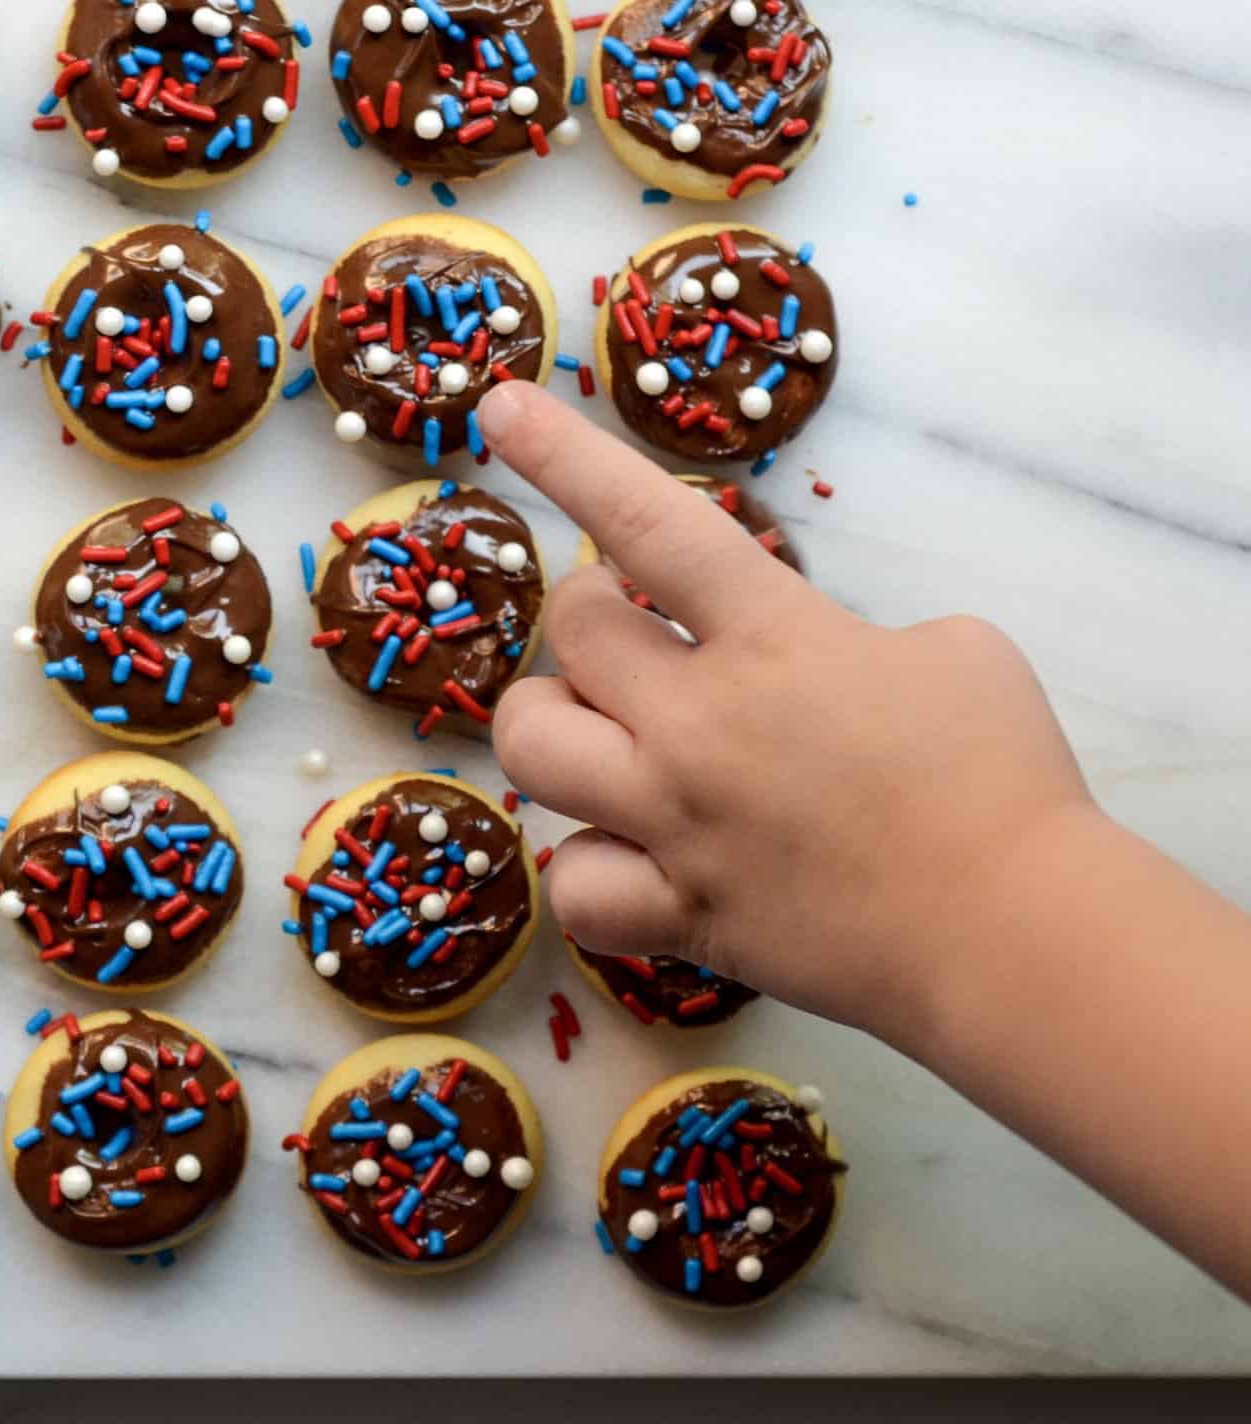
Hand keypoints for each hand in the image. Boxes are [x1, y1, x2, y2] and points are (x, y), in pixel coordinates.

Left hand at [479, 382, 1091, 1039]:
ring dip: (556, 726)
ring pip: (529, 749)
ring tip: (609, 736)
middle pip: (569, 636)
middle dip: (590, 616)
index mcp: (774, 642)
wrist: (1013, 931)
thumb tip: (814, 662)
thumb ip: (849, 637)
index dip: (566, 456)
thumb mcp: (953, 653)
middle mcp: (698, 727)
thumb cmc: (1003, 780)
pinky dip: (590, 869)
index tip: (497, 405)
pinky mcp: (677, 915)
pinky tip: (632, 858)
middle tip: (638, 633)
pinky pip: (572, 886)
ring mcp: (675, 824)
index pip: (650, 524)